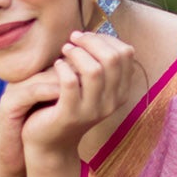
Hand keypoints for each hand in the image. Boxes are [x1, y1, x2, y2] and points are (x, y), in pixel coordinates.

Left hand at [17, 31, 135, 168]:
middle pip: (113, 58)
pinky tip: (57, 65)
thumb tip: (95, 34)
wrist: (50, 142)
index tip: (87, 37)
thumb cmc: (68, 105)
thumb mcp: (89, 86)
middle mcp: (112, 102)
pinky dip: (63, 67)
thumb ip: (98, 64)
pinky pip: (70, 83)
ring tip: (65, 50)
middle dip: (91, 41)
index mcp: (121, 91)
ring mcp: (92, 110)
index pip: (126, 53)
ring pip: (94, 70)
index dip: (106, 38)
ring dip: (77, 53)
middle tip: (73, 39)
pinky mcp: (70, 115)